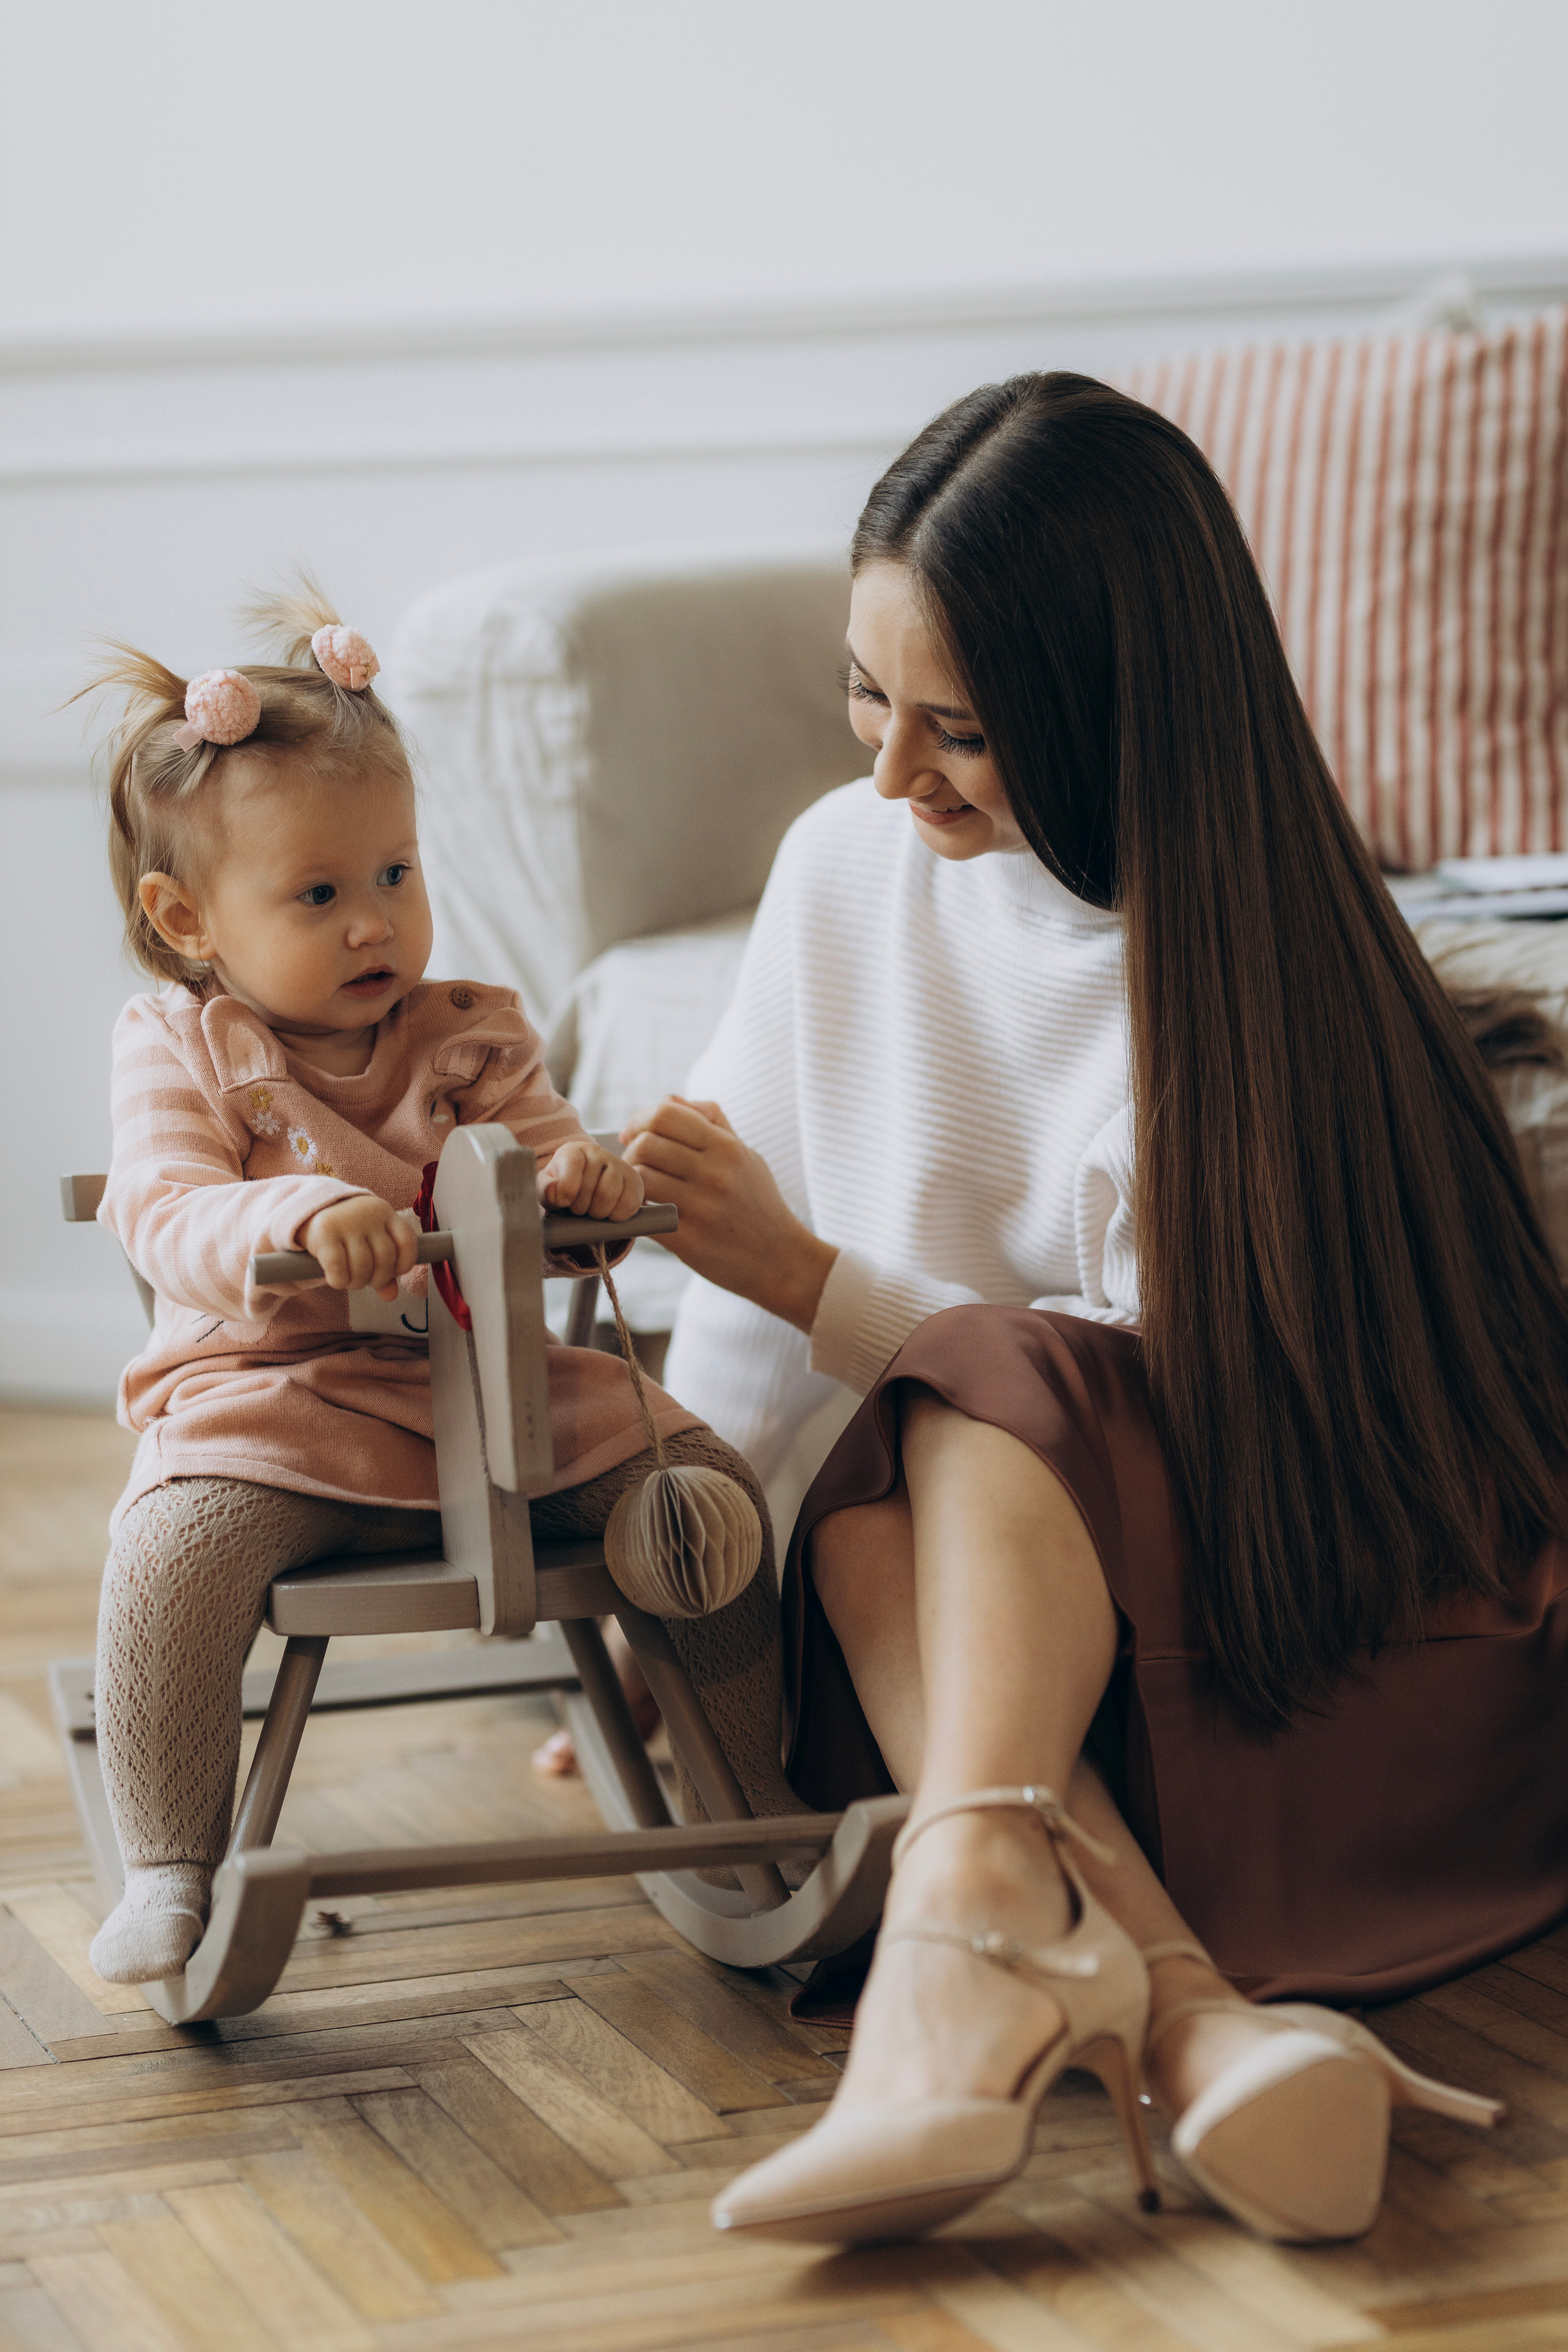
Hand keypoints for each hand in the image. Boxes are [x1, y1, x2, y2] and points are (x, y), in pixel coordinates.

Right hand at [298, 1196, 419, 1301]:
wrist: (312, 1211)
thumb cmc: (349, 1233)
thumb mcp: (370, 1244)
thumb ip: (385, 1268)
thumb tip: (391, 1296)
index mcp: (385, 1213)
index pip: (407, 1241)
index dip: (404, 1264)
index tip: (393, 1272)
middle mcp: (368, 1214)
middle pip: (385, 1258)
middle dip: (378, 1278)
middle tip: (366, 1281)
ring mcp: (346, 1222)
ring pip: (363, 1266)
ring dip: (357, 1283)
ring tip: (351, 1281)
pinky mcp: (324, 1233)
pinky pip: (338, 1268)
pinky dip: (339, 1281)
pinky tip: (336, 1280)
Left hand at [537, 1139, 643, 1220]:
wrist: (584, 1189)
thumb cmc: (563, 1188)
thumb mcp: (547, 1189)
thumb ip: (546, 1190)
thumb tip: (557, 1193)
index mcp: (573, 1151)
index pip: (573, 1164)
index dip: (567, 1188)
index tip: (563, 1202)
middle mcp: (598, 1153)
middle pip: (590, 1186)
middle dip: (581, 1207)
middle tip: (577, 1208)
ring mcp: (619, 1165)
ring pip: (609, 1194)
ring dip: (597, 1212)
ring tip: (592, 1210)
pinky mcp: (635, 1181)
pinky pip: (629, 1203)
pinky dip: (616, 1215)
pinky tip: (608, 1212)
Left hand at [619, 1096, 836, 1332]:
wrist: (781, 1260)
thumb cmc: (759, 1204)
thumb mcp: (746, 1154)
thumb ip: (710, 1122)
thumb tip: (668, 1099)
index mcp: (726, 1147)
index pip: (665, 1114)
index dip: (640, 1120)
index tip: (634, 1134)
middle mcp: (715, 1174)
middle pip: (645, 1144)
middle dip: (631, 1153)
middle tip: (636, 1166)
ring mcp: (702, 1208)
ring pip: (639, 1179)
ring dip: (631, 1184)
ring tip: (641, 1192)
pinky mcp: (689, 1241)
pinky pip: (643, 1217)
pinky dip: (636, 1214)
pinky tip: (645, 1216)